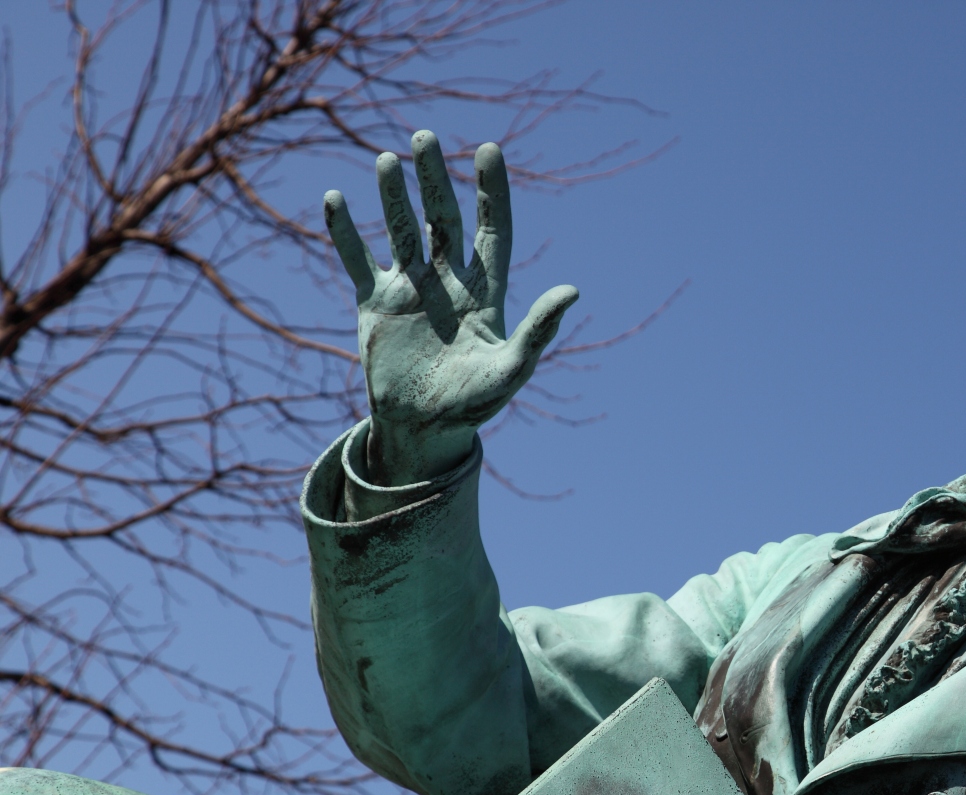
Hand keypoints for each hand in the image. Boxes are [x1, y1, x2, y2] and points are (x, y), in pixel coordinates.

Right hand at [323, 130, 576, 484]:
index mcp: (485, 292)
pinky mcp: (374, 305)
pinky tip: (336, 199)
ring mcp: (410, 290)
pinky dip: (345, 233)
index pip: (491, 230)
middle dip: (435, 179)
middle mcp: (448, 282)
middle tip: (425, 138)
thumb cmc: (474, 405)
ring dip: (393, 197)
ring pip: (400, 231)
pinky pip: (357, 260)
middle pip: (442, 219)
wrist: (424, 430)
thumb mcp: (511, 369)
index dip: (491, 192)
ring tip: (387, 160)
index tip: (489, 150)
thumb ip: (539, 330)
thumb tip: (573, 290)